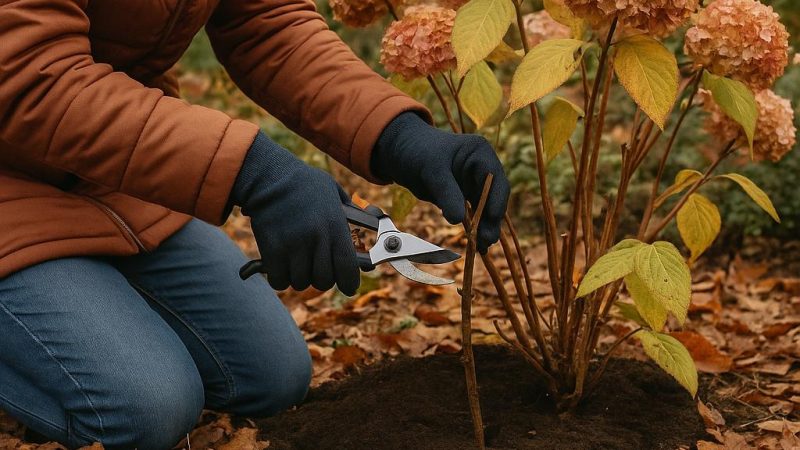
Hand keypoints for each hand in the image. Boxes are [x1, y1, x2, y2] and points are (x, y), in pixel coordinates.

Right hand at [230, 133, 359, 294]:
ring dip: (299, 277)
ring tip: (297, 262)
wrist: (269, 177)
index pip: (347, 268)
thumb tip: (370, 224)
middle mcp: (316, 239)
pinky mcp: (272, 250)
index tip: (348, 287)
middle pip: (323, 281)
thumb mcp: (333, 192)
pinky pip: (279, 281)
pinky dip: (280, 278)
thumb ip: (349, 213)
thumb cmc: (304, 183)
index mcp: (334, 226)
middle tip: (316, 268)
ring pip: (300, 282)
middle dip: (322, 278)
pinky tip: (281, 265)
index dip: (349, 283)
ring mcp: (294, 246)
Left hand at [371, 112, 509, 251]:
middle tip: (487, 241)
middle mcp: (482, 168)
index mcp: (480, 153)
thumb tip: (458, 220)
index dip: (496, 201)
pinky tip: (476, 245)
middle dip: (491, 219)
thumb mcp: (431, 170)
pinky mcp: (464, 196)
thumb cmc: (417, 152)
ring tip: (482, 248)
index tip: (491, 219)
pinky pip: (473, 215)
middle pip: (494, 197)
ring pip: (486, 209)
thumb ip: (447, 193)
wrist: (400, 152)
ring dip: (484, 228)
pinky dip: (474, 228)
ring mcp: (474, 183)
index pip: (495, 180)